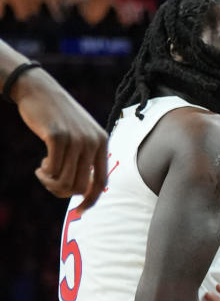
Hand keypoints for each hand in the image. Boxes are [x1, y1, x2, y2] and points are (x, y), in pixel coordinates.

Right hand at [13, 67, 108, 207]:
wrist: (37, 89)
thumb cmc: (56, 116)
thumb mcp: (79, 134)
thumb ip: (85, 157)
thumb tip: (83, 189)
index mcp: (102, 142)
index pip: (102, 182)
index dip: (91, 200)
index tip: (81, 211)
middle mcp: (93, 141)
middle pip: (81, 186)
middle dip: (63, 192)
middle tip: (50, 183)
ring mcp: (76, 139)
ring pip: (66, 180)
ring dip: (51, 183)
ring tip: (43, 173)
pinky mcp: (57, 136)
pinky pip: (52, 169)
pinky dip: (44, 174)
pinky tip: (40, 166)